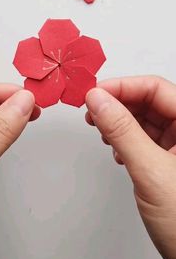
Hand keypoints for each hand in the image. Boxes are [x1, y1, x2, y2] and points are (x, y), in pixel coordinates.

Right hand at [86, 76, 175, 258]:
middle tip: (91, 108)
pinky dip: (124, 140)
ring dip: (118, 122)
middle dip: (117, 104)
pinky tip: (116, 150)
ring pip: (143, 119)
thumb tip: (99, 101)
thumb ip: (122, 132)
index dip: (123, 87)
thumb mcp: (151, 171)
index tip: (96, 93)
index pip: (156, 88)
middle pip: (148, 101)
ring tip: (99, 128)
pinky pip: (141, 138)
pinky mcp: (166, 161)